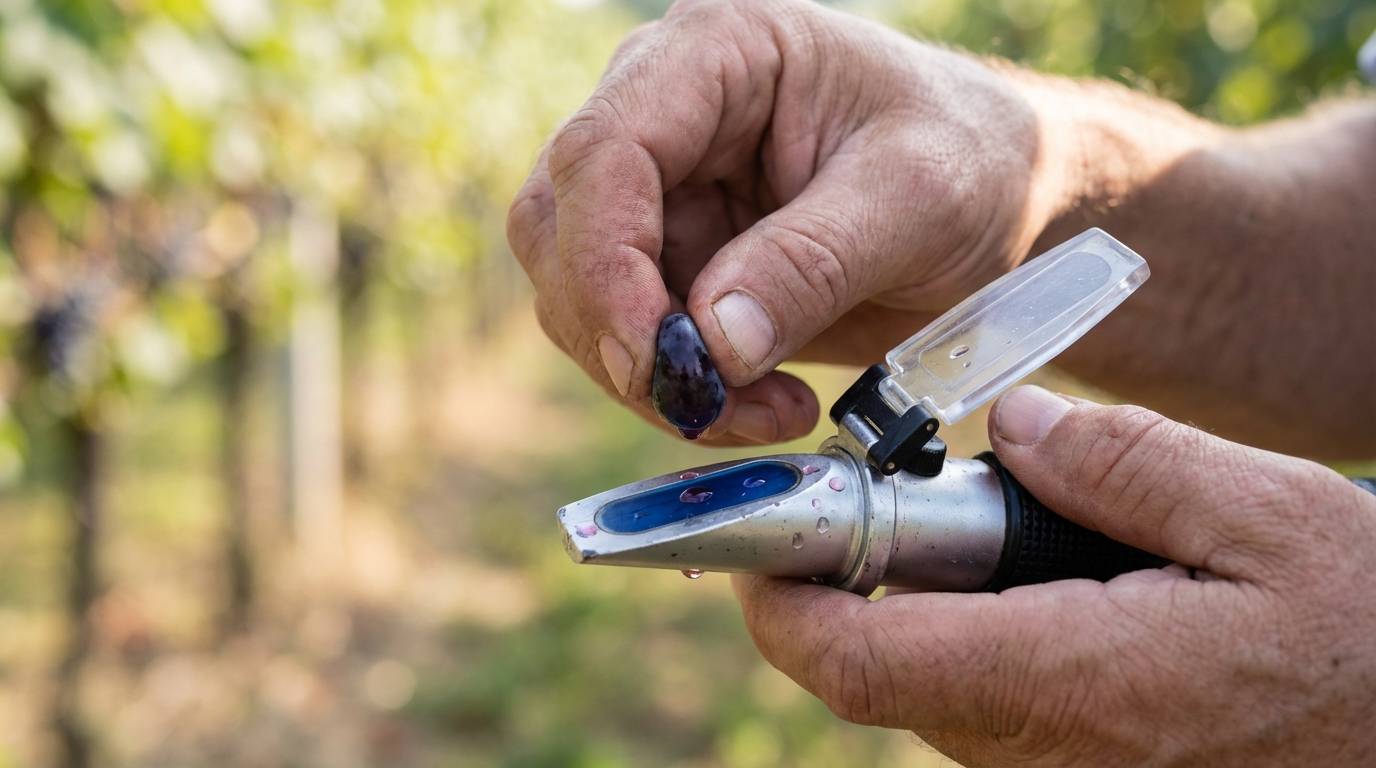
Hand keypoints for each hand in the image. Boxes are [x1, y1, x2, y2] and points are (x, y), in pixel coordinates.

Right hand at [507, 0, 1059, 444]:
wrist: (999, 201)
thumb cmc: (972, 158)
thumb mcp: (918, 197)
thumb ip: (814, 261)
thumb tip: (714, 344)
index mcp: (716, 52)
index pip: (604, 150)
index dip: (607, 261)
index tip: (657, 356)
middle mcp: (663, 113)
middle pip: (562, 227)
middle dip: (621, 332)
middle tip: (706, 401)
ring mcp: (660, 191)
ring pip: (580, 296)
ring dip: (654, 378)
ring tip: (769, 408)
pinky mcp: (672, 260)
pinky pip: (630, 341)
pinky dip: (683, 392)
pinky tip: (765, 403)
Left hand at [733, 385, 1375, 764]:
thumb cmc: (1364, 631)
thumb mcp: (1267, 514)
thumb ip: (1123, 462)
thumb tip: (1010, 429)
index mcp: (1077, 680)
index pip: (858, 662)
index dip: (779, 598)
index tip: (757, 534)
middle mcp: (1047, 752)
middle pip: (877, 671)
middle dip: (856, 580)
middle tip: (898, 493)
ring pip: (928, 689)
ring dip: (923, 606)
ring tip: (1007, 527)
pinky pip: (986, 706)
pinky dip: (977, 636)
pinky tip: (1052, 580)